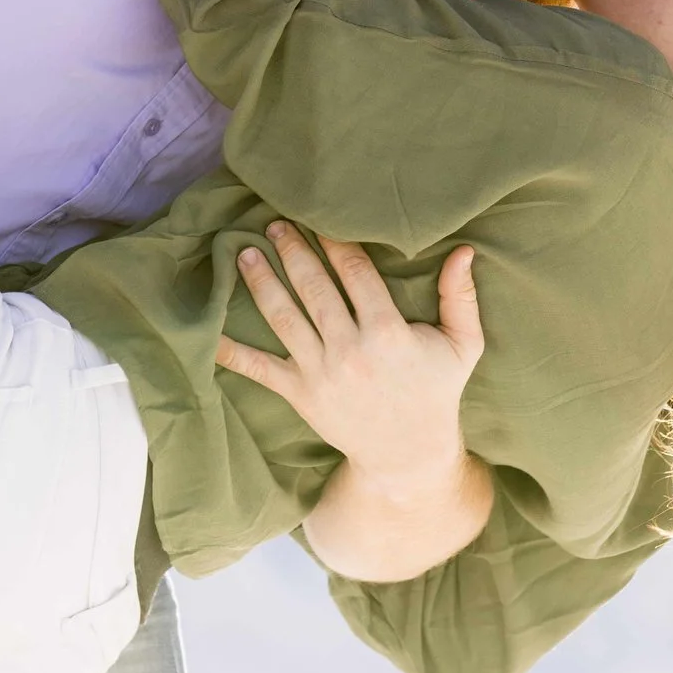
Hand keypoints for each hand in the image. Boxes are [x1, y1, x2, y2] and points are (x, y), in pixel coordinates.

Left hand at [217, 222, 483, 495]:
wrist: (408, 455)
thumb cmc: (437, 391)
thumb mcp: (463, 345)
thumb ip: (461, 297)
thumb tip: (465, 250)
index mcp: (389, 331)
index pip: (355, 272)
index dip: (334, 240)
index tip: (318, 216)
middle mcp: (350, 349)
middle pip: (313, 287)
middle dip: (291, 251)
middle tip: (274, 224)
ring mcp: (321, 372)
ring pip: (284, 317)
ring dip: (261, 283)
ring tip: (245, 253)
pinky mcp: (300, 394)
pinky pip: (259, 369)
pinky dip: (232, 350)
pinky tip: (208, 330)